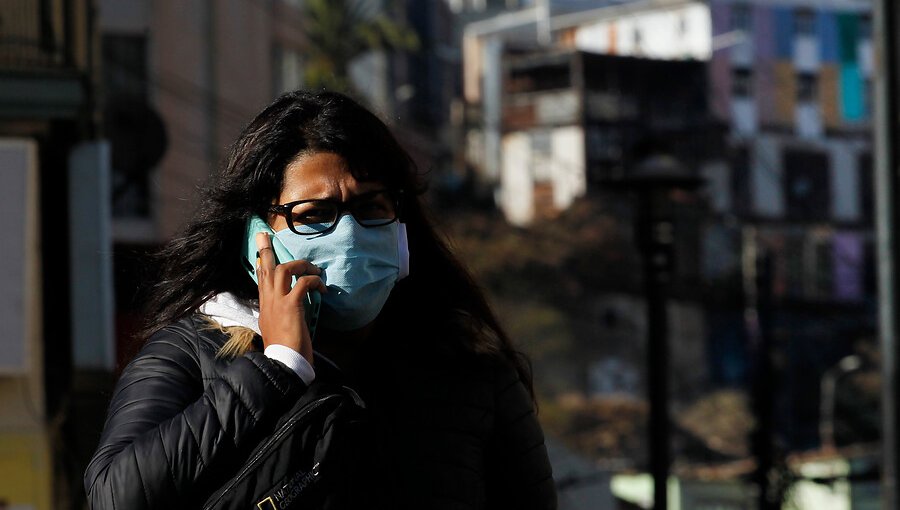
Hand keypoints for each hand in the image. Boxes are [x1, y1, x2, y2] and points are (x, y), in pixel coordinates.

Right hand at [255, 232, 325, 363]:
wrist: (283, 364)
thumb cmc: (284, 351)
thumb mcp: (276, 330)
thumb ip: (279, 316)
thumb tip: (288, 310)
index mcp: (264, 308)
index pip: (261, 281)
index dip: (262, 265)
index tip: (262, 253)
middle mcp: (268, 302)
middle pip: (266, 269)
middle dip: (266, 250)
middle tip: (266, 236)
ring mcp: (277, 302)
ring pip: (283, 270)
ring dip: (301, 265)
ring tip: (314, 269)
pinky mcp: (290, 306)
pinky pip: (302, 283)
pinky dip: (314, 281)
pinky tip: (322, 288)